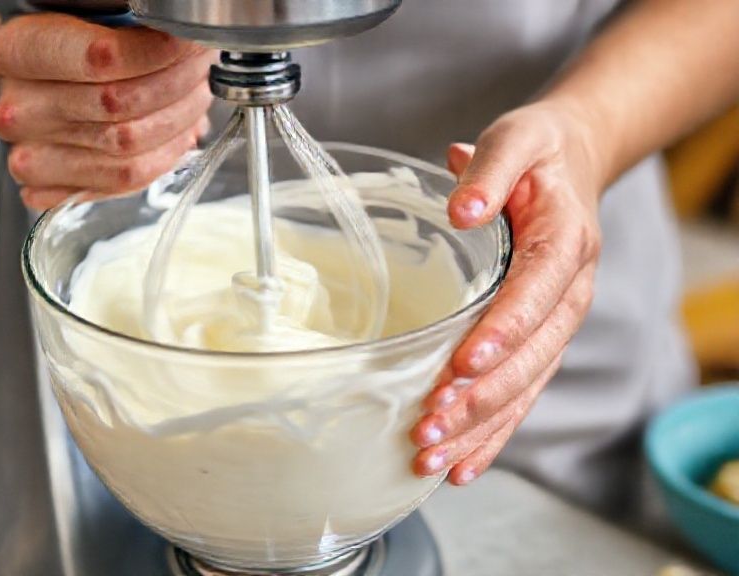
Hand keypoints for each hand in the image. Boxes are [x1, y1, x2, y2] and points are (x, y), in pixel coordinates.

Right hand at [0, 14, 215, 209]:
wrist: (32, 90)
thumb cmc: (63, 53)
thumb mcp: (84, 24)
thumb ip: (127, 31)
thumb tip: (187, 45)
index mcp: (16, 53)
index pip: (102, 58)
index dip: (159, 53)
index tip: (188, 44)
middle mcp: (17, 108)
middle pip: (120, 104)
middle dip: (178, 83)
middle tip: (200, 68)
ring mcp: (28, 154)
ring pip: (128, 146)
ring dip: (179, 121)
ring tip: (194, 100)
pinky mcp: (46, 189)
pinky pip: (123, 180)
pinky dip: (164, 157)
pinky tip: (177, 136)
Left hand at [410, 101, 604, 484]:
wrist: (570, 163)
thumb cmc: (536, 153)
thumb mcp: (514, 139)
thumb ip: (488, 170)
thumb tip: (460, 209)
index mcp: (564, 243)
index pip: (534, 296)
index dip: (501, 332)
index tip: (463, 363)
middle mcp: (568, 294)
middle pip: (529, 358)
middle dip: (479, 398)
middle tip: (430, 426)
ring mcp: (557, 324)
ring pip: (524, 389)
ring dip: (480, 428)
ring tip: (433, 458)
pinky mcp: (541, 342)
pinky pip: (522, 396)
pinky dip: (494, 434)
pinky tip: (460, 466)